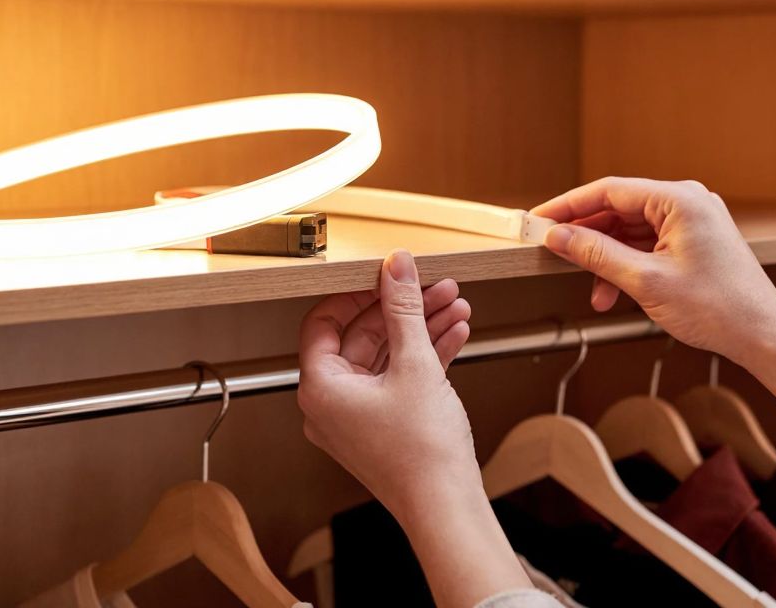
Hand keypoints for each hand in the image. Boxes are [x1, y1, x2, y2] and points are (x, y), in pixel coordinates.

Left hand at [297, 250, 478, 515]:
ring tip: (454, 307)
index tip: (386, 275)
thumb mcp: (414, 364)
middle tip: (435, 287)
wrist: (446, 507)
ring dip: (421, 329)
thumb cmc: (421, 454)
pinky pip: (397, 380)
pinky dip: (424, 357)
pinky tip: (454, 336)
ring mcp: (357, 417)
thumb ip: (404, 309)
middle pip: (362, 336)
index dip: (358, 292)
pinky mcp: (383, 426)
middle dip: (405, 309)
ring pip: (386, 357)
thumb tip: (395, 268)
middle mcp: (331, 404)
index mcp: (320, 387)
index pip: (324, 321)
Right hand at [533, 177, 775, 362]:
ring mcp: (693, 222)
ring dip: (607, 258)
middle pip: (618, 209)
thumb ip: (596, 254)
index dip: (568, 206)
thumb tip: (558, 237)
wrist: (762, 335)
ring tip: (593, 291)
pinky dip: (627, 265)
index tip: (538, 220)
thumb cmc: (717, 307)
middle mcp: (687, 202)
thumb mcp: (645, 281)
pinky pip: (648, 244)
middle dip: (586, 237)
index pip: (608, 191)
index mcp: (679, 200)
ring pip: (631, 231)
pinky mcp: (695, 242)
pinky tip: (614, 292)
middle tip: (554, 253)